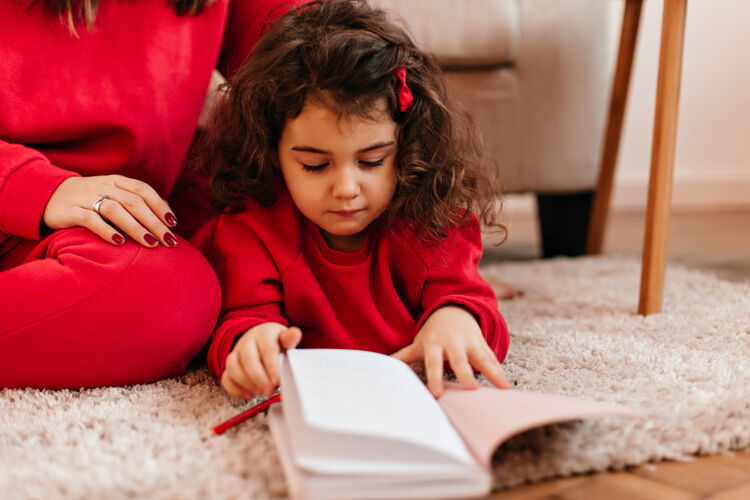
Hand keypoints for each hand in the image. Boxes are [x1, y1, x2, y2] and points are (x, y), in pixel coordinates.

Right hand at [43, 175, 178, 247]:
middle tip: (169, 241)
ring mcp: (86, 197)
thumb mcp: (113, 194)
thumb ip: (137, 200)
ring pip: (115, 210)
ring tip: (151, 244)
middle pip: (134, 202)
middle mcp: (103, 186)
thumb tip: (167, 211)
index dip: (159, 206)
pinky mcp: (69, 211)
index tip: (173, 224)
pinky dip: (107, 231)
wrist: (47, 195)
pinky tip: (120, 242)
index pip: (143, 190)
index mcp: (116, 181)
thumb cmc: (90, 200)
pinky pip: (90, 219)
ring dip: (136, 228)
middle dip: (154, 222)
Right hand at [221, 322, 301, 398]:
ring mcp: (235, 353)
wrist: (261, 339)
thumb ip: (290, 339)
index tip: (276, 381)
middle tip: (269, 391)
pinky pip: (226, 378)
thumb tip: (295, 334)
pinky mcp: (229, 366)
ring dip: (246, 383)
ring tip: (261, 392)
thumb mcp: (285, 339)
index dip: (271, 367)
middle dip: (258, 378)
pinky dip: (236, 389)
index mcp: (264, 334)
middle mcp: (247, 342)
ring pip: (233, 367)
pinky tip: (249, 395)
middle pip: (248, 359)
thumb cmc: (276, 343)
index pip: (267, 349)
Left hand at [392, 305, 509, 397]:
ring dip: (492, 372)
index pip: (433, 362)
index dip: (435, 377)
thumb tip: (382, 367)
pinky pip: (492, 358)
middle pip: (459, 360)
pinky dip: (500, 371)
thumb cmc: (433, 333)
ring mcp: (470, 343)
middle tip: (471, 389)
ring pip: (481, 358)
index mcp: (435, 344)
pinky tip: (507, 386)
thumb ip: (402, 356)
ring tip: (502, 388)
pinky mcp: (483, 344)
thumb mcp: (419, 342)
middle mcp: (453, 343)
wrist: (454, 309)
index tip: (437, 394)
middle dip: (465, 373)